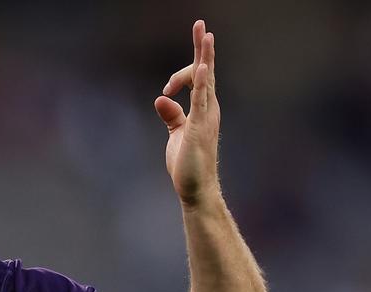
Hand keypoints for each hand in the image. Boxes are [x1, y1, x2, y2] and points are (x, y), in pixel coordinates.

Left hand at [155, 20, 221, 206]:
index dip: (180, 76)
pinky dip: (201, 83)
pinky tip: (201, 67)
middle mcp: (209, 108)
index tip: (165, 90)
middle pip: (206, 71)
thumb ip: (171, 115)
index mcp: (204, 108)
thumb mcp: (176, 133)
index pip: (197, 79)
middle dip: (201, 48)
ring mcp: (207, 117)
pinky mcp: (200, 128)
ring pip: (207, 81)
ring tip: (205, 35)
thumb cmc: (188, 163)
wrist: (195, 188)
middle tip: (200, 24)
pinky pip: (202, 101)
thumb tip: (161, 99)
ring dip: (204, 57)